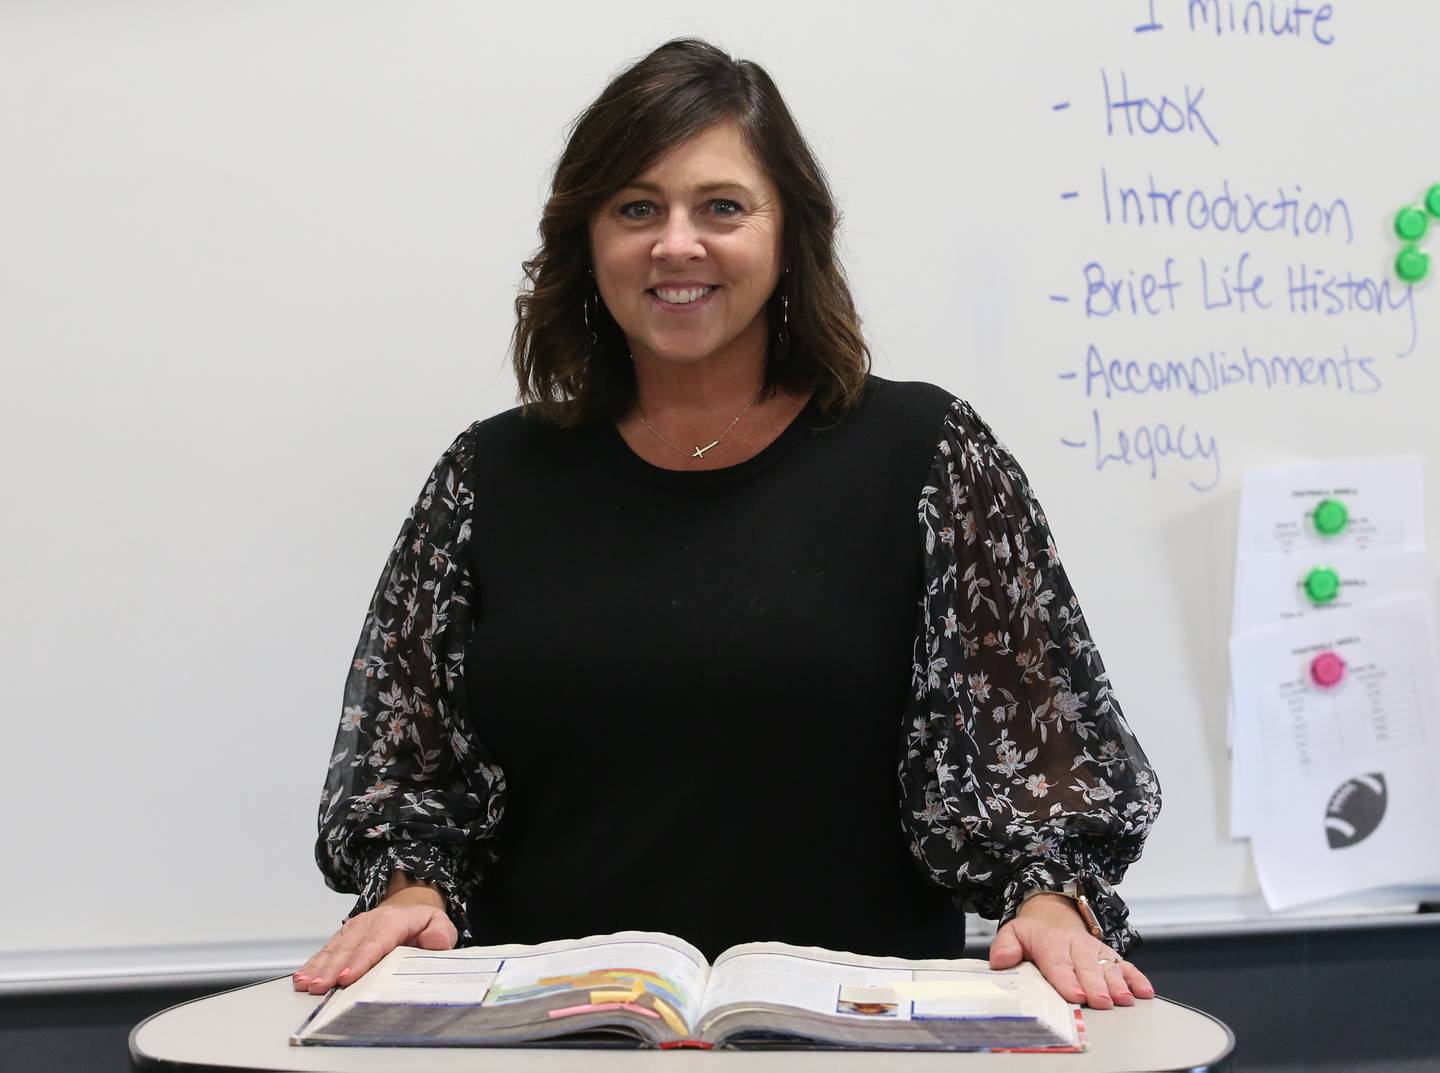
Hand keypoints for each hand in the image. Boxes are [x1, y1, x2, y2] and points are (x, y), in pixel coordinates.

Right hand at [292, 882, 456, 994]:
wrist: (407, 906)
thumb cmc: (423, 924)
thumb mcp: (439, 924)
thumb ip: (441, 933)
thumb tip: (435, 942)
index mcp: (393, 921)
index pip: (377, 941)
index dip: (361, 959)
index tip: (347, 977)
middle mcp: (368, 923)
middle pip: (349, 948)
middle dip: (332, 969)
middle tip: (320, 987)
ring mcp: (352, 930)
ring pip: (334, 950)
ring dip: (318, 968)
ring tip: (306, 984)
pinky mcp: (342, 938)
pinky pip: (325, 951)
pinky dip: (313, 965)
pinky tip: (302, 978)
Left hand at [988, 893, 1154, 1008]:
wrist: (1054, 913)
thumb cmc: (1034, 933)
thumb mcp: (1013, 933)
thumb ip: (1005, 947)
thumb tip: (999, 961)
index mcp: (1051, 943)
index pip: (1058, 963)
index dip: (1067, 979)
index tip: (1075, 994)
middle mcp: (1077, 946)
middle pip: (1087, 968)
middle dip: (1095, 985)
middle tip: (1102, 1002)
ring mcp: (1095, 951)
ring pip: (1109, 967)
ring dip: (1118, 984)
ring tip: (1125, 1000)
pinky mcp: (1109, 955)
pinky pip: (1126, 965)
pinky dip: (1137, 978)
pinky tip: (1145, 992)